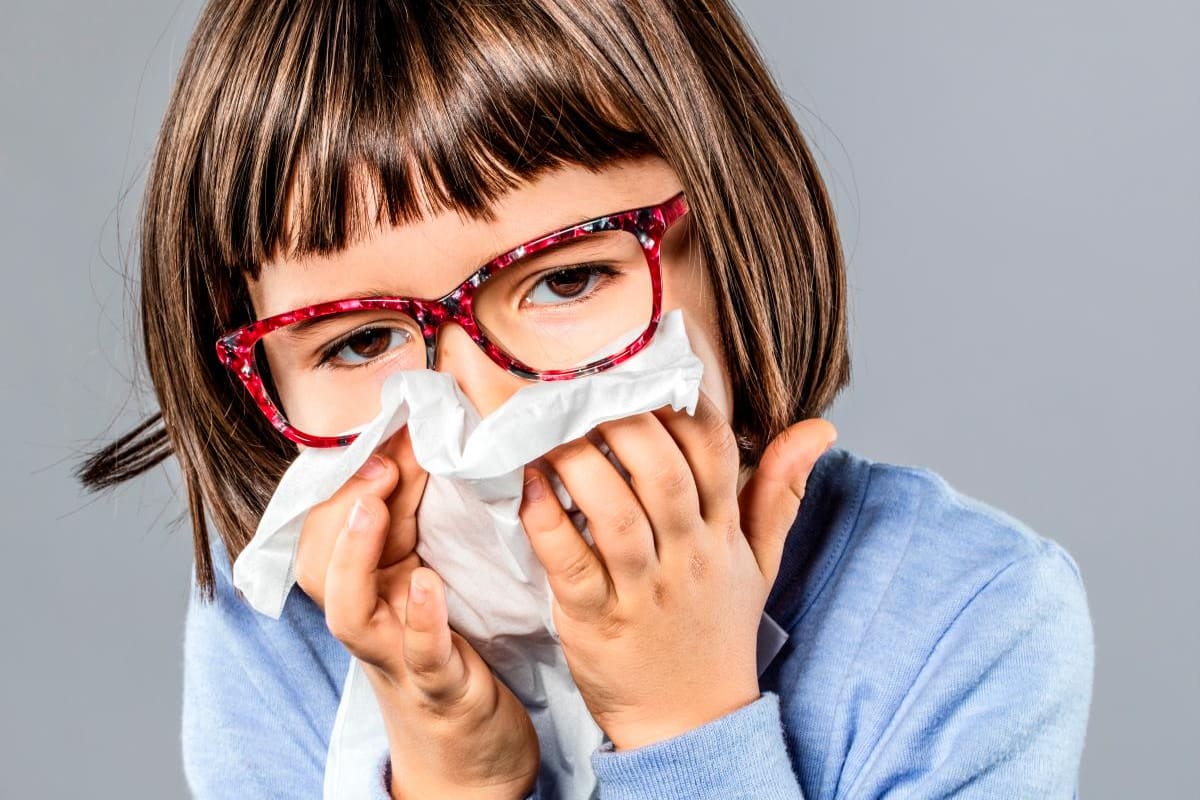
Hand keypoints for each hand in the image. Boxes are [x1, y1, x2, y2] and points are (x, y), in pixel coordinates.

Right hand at [298, 427, 539, 798]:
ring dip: (354, 554)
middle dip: (343, 503)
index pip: (338, 518)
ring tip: (371, 507)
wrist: (468, 756)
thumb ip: (423, 513)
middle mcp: (372, 617)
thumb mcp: (431, 569)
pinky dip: (420, 621)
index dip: (356, 470)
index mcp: (370, 582)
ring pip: (350, 610)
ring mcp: (397, 657)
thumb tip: (419, 438)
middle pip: (323, 559)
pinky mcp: (439, 690)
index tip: (392, 422)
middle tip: (379, 456)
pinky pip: (420, 657)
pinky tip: (429, 585)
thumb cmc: (450, 651)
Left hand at [518, 392, 836, 750]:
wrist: (691, 722)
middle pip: (662, 474)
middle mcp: (687, 556)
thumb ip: (781, 490)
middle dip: (624, 423)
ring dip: (578, 464)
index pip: (716, 452)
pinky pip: (569, 564)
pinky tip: (529, 486)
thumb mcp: (761, 561)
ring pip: (614, 515)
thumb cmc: (718, 629)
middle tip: (586, 388)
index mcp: (724, 534)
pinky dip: (546, 521)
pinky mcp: (595, 620)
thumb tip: (819, 427)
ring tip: (548, 429)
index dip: (685, 404)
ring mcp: (641, 591)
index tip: (651, 370)